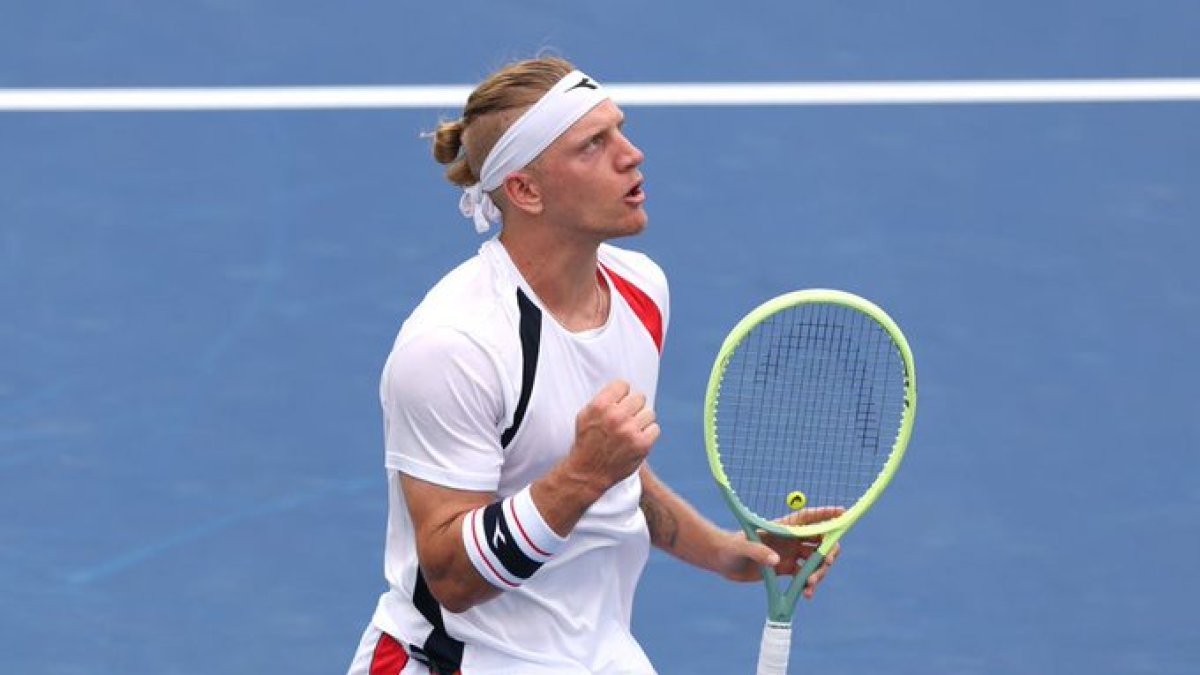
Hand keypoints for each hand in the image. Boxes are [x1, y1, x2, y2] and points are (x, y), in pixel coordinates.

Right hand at [565, 380, 658, 495]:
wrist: (588, 473)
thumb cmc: (587, 441)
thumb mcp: (585, 415)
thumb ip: (604, 399)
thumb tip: (625, 387)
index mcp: (600, 406)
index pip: (623, 385)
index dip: (622, 395)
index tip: (618, 404)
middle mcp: (615, 416)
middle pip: (640, 397)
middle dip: (634, 407)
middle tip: (626, 419)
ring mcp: (629, 431)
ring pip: (650, 413)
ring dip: (642, 421)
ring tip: (631, 430)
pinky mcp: (641, 444)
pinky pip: (655, 428)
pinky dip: (648, 434)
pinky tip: (637, 439)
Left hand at [717, 506, 844, 598]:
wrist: (721, 561)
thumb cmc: (729, 547)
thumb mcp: (741, 547)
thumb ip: (758, 551)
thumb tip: (776, 561)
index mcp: (782, 528)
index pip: (809, 518)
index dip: (826, 515)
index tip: (843, 513)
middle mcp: (790, 540)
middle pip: (820, 540)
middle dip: (828, 551)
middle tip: (825, 564)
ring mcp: (789, 554)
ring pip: (815, 560)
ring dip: (819, 572)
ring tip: (809, 586)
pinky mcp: (785, 569)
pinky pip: (804, 577)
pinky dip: (809, 585)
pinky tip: (806, 595)